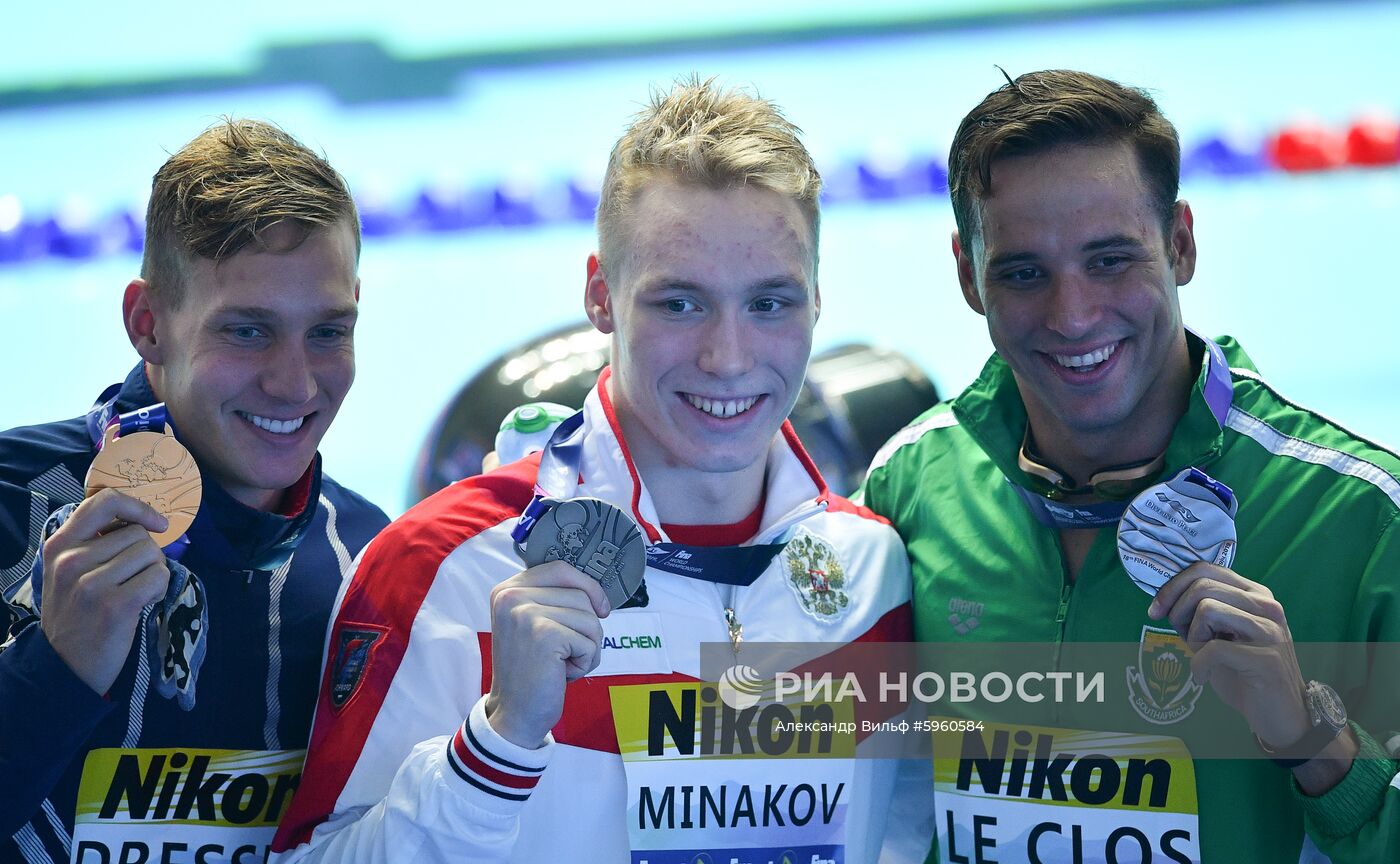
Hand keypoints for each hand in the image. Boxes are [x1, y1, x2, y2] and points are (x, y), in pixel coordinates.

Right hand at [39, 489, 170, 694]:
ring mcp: (91, 583)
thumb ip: (95, 542)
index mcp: (60, 545)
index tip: (156, 523)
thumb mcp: (70, 571)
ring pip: (152, 554)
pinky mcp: (115, 605)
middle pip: (138, 533)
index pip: (104, 501)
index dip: (138, 507)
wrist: (65, 665)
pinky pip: (159, 577)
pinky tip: (144, 602)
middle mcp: (71, 560)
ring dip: (155, 572)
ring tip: (136, 592)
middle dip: (147, 554)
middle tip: (133, 579)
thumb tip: (141, 520)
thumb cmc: (77, 613)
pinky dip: (161, 588)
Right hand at [484, 560, 609, 748]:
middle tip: (566, 652)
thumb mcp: (533, 624)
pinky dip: (586, 661)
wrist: (515, 712)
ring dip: (588, 647)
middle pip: (580, 594)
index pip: (561, 568)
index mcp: (507, 589)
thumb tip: (595, 588)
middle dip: (587, 628)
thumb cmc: (532, 670)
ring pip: (589, 618)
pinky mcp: (544, 634)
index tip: (601, 609)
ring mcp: (526, 613)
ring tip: (562, 663)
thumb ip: (553, 599)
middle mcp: (511, 596)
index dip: (588, 586)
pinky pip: (590, 641)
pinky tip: (563, 673)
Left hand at [1148, 562, 1310, 748]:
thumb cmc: (1242, 673)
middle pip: (1202, 586)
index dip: (1172, 586)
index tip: (1156, 610)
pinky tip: (1203, 677)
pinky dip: (1198, 666)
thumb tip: (1164, 597)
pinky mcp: (1266, 657)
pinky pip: (1212, 648)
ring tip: (1202, 656)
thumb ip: (1199, 612)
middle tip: (1182, 637)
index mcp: (1255, 594)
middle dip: (1178, 611)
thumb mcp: (1218, 635)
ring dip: (1193, 637)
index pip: (1205, 569)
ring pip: (1207, 609)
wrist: (1279, 714)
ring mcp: (1270, 630)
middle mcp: (1267, 605)